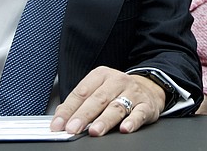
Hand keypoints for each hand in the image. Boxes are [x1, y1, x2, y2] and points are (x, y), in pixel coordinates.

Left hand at [50, 66, 165, 135]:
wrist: (148, 88)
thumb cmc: (117, 92)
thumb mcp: (98, 89)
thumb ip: (79, 102)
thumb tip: (59, 116)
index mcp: (101, 75)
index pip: (81, 92)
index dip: (68, 109)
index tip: (58, 124)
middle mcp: (117, 81)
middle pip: (98, 99)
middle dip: (84, 115)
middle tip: (73, 128)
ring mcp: (133, 93)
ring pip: (117, 107)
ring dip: (105, 120)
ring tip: (95, 131)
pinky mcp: (146, 105)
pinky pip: (139, 113)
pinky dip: (132, 121)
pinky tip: (125, 128)